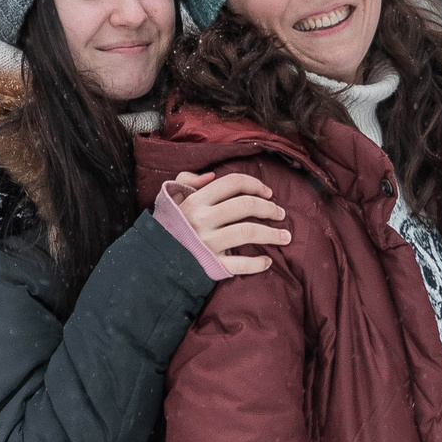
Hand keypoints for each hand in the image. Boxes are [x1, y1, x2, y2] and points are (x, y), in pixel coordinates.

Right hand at [169, 170, 287, 276]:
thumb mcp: (172, 198)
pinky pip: (239, 264)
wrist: (156, 259)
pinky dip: (257, 264)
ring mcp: (207, 243)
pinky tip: (268, 262)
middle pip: (246, 206)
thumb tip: (211, 176)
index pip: (233, 183)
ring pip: (248, 232)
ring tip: (286, 236)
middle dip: (269, 208)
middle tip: (281, 213)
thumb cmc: (170, 227)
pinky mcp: (211, 265)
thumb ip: (186, 180)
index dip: (255, 184)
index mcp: (196, 200)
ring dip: (272, 234)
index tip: (269, 193)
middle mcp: (202, 219)